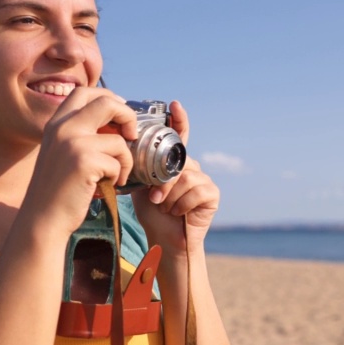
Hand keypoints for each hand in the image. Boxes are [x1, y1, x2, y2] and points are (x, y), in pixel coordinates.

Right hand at [20, 87, 138, 238]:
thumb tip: (115, 120)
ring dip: (125, 160)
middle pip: (106, 102)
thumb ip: (80, 133)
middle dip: (127, 115)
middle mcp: (62, 128)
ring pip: (119, 140)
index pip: (84, 92)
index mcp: (55, 123)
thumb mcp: (62, 152)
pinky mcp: (84, 161)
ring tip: (114, 175)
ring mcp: (72, 143)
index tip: (120, 114)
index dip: (108, 97)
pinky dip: (118, 176)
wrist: (43, 218)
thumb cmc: (58, 189)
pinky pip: (118, 162)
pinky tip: (105, 186)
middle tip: (132, 134)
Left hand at [132, 101, 219, 253]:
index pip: (179, 137)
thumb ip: (143, 168)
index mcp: (175, 164)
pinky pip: (196, 191)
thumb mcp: (142, 186)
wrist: (164, 240)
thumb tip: (131, 151)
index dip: (179, 120)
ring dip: (171, 196)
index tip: (175, 104)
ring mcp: (204, 180)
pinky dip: (182, 204)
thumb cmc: (153, 213)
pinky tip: (178, 213)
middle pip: (179, 162)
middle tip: (156, 198)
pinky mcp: (212, 194)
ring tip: (166, 208)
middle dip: (164, 182)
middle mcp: (192, 168)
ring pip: (185, 178)